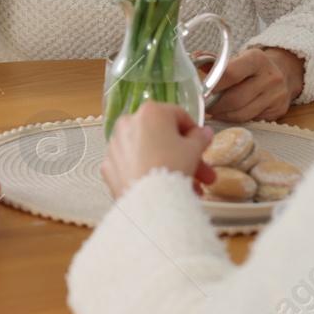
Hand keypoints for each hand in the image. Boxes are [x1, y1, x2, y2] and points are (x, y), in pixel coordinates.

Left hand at [100, 101, 216, 199]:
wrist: (147, 200)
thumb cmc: (172, 166)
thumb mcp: (193, 150)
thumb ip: (200, 138)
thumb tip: (204, 133)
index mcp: (150, 112)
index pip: (179, 115)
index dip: (194, 132)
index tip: (203, 146)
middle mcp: (128, 123)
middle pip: (163, 137)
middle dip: (186, 156)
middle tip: (204, 175)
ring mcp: (116, 145)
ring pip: (148, 152)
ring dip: (170, 166)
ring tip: (191, 189)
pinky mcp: (109, 166)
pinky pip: (134, 165)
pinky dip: (148, 173)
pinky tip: (164, 189)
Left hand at [205, 47, 303, 121]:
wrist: (285, 72)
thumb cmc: (252, 67)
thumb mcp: (238, 58)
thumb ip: (218, 65)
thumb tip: (192, 66)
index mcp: (257, 59)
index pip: (231, 74)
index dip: (214, 85)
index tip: (202, 91)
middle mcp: (270, 77)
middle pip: (235, 98)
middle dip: (215, 106)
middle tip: (204, 107)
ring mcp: (276, 96)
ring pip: (242, 113)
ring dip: (224, 115)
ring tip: (214, 112)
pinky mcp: (278, 111)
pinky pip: (251, 120)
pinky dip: (236, 119)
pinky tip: (229, 115)